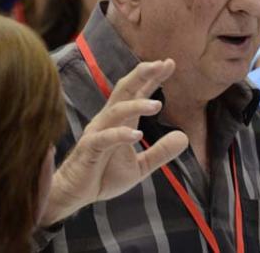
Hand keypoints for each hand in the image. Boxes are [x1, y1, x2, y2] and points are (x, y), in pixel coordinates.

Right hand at [39, 59, 188, 226]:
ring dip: (137, 105)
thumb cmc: (103, 176)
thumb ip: (160, 152)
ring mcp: (97, 132)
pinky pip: (105, 138)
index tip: (169, 63)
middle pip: (125, 90)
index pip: (137, 93)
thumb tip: (185, 137)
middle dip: (142, 75)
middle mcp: (108, 120)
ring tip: (158, 104)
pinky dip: (120, 134)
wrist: (75, 195)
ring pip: (117, 111)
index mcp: (121, 121)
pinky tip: (136, 135)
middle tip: (161, 64)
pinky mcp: (89, 149)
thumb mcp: (140, 167)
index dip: (152, 78)